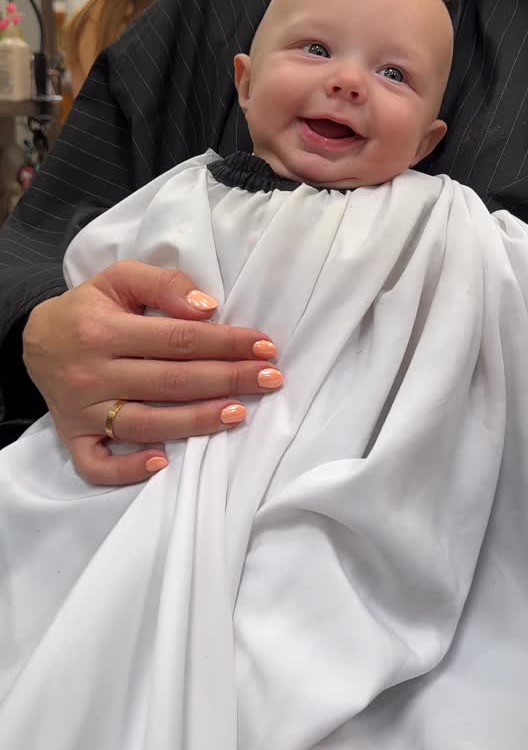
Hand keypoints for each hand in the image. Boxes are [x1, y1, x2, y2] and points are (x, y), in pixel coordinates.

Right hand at [23, 261, 282, 486]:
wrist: (35, 339)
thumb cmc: (90, 308)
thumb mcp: (119, 279)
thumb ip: (163, 285)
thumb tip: (207, 308)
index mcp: (104, 329)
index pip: (178, 339)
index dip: (226, 343)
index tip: (265, 346)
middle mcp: (93, 373)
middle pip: (171, 382)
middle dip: (227, 380)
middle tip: (271, 379)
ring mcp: (82, 411)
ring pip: (146, 424)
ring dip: (197, 421)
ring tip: (239, 413)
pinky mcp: (73, 438)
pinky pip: (96, 464)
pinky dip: (127, 470)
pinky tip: (162, 462)